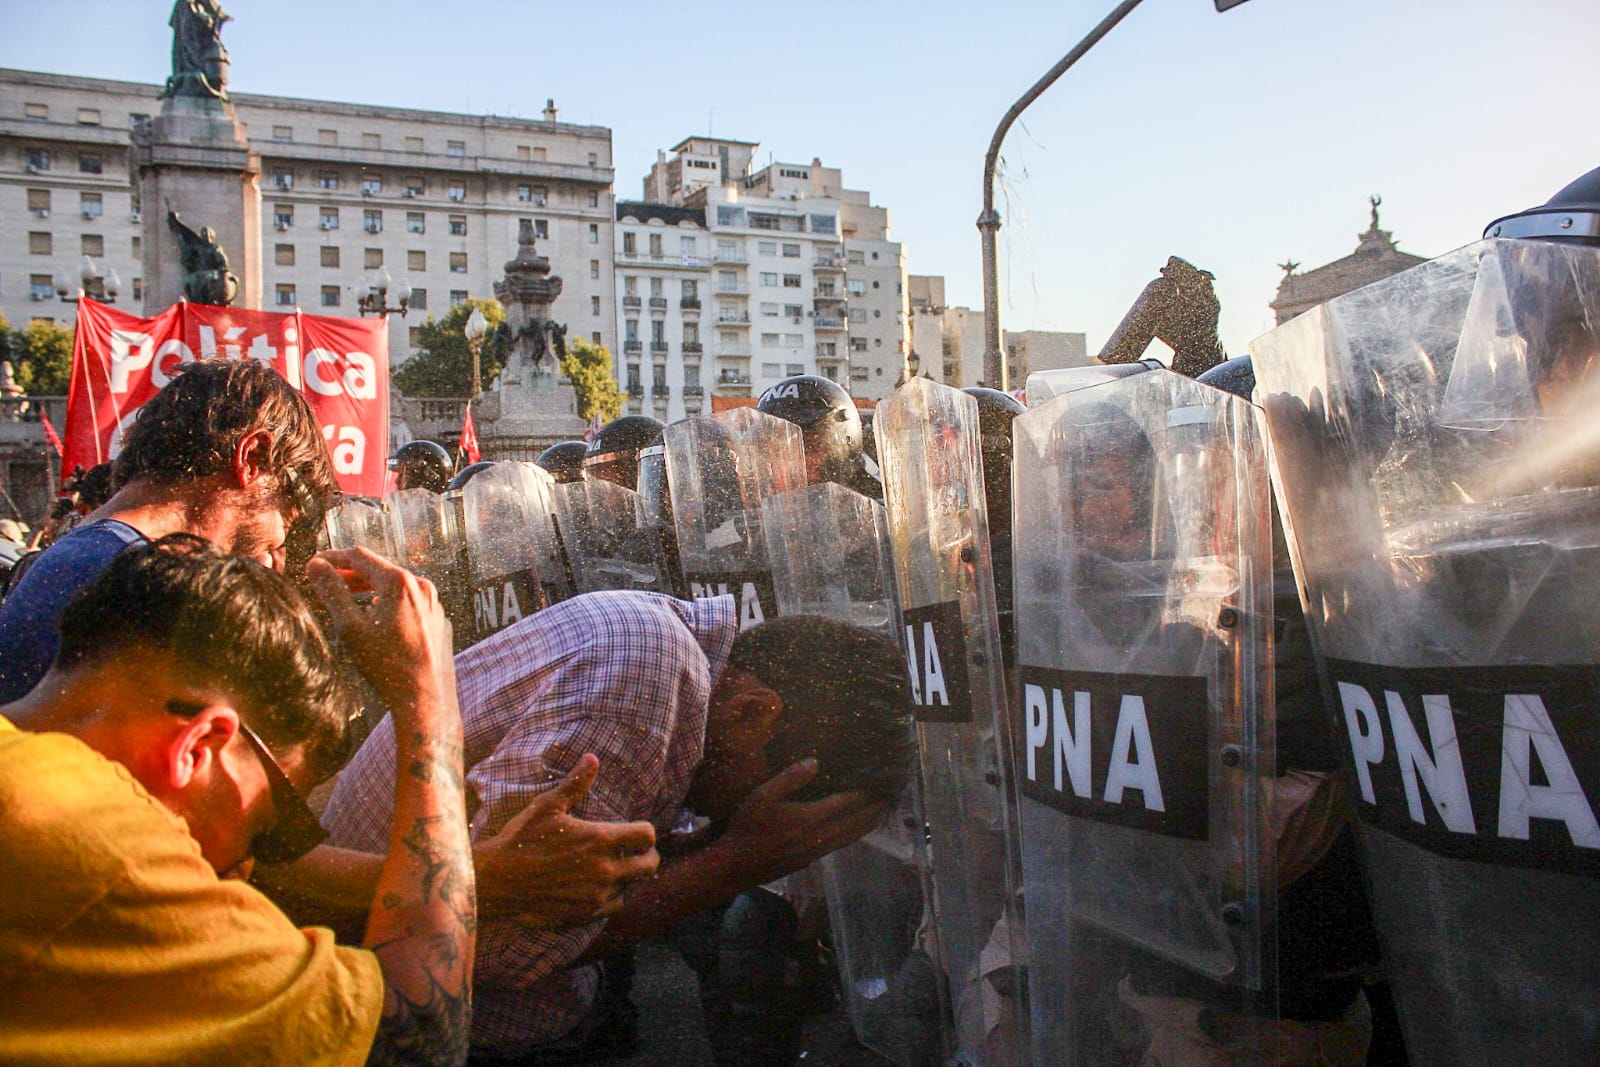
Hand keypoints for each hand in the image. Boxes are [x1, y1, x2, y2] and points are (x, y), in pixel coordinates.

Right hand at [306, 547, 455, 719]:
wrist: (427, 699)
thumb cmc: (387, 666)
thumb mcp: (350, 627)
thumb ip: (332, 591)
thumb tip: (315, 566)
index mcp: (400, 582)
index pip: (359, 556)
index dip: (332, 558)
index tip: (313, 565)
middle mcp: (422, 586)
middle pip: (379, 569)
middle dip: (350, 574)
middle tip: (325, 581)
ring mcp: (433, 603)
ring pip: (395, 586)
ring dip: (368, 588)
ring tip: (346, 598)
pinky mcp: (438, 620)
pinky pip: (409, 603)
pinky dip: (387, 603)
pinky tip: (375, 616)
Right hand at [476, 754, 660, 928]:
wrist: (495, 881)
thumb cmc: (521, 839)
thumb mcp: (547, 806)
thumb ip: (575, 783)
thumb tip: (592, 758)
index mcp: (601, 840)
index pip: (648, 836)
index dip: (645, 831)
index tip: (635, 830)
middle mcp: (605, 870)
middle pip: (650, 865)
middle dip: (646, 855)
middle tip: (634, 850)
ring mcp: (596, 895)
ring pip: (632, 887)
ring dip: (628, 877)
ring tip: (613, 866)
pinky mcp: (584, 914)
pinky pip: (613, 906)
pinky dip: (611, 896)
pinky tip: (597, 885)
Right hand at [716, 759, 887, 886]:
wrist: (736, 866)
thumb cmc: (746, 828)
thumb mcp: (762, 795)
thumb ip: (790, 778)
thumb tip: (815, 762)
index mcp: (810, 818)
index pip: (847, 803)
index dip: (866, 794)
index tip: (881, 783)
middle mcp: (819, 836)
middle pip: (855, 822)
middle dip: (874, 809)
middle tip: (890, 796)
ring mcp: (816, 851)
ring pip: (850, 836)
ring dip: (867, 824)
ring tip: (880, 812)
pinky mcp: (810, 860)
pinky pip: (840, 844)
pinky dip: (853, 835)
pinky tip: (853, 830)